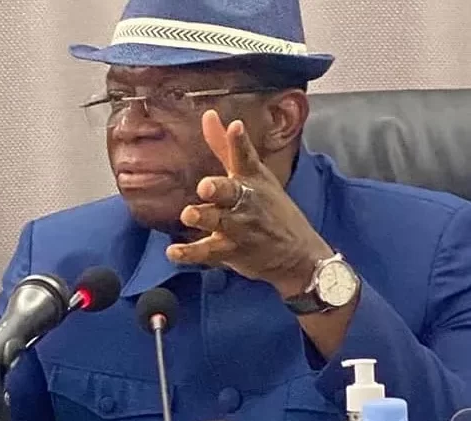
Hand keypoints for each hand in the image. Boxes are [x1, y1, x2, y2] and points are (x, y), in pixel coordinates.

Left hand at [166, 110, 332, 296]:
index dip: (239, 142)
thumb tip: (207, 114)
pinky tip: (173, 252)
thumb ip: (225, 148)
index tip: (235, 126)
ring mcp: (239, 228)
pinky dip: (189, 254)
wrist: (298, 256)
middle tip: (205, 187)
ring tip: (188, 215)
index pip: (246, 157)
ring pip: (218, 221)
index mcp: (252, 180)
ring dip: (204, 217)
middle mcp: (246, 202)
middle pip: (230, 191)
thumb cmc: (271, 210)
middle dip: (218, 188)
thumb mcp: (254, 176)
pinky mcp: (231, 252)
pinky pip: (207, 253)